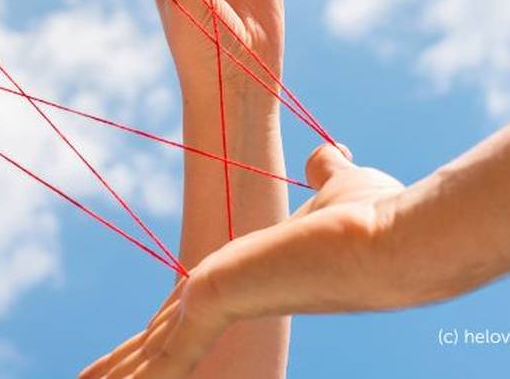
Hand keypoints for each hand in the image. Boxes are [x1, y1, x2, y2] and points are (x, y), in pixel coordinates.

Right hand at [82, 144, 404, 377]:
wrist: (394, 243)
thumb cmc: (375, 216)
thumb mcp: (337, 185)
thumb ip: (322, 172)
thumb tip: (324, 153)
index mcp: (245, 282)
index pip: (187, 316)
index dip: (159, 327)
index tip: (142, 338)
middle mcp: (230, 304)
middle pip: (160, 342)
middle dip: (123, 364)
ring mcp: (222, 309)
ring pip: (152, 356)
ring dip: (114, 375)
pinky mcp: (216, 306)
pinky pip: (162, 356)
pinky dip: (127, 378)